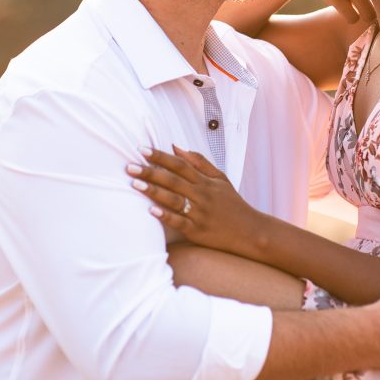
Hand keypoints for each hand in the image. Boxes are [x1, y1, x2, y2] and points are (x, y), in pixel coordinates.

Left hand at [128, 146, 264, 256]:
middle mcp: (202, 195)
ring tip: (134, 183)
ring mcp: (200, 213)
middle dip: (150, 172)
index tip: (142, 150)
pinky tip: (151, 210)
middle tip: (129, 165)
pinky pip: (179, 222)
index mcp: (205, 182)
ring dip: (153, 191)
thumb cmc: (232, 204)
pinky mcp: (198, 231)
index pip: (180, 165)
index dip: (161, 157)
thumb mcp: (221, 179)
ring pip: (174, 199)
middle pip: (173, 180)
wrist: (250, 231)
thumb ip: (199, 163)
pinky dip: (166, 216)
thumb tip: (176, 147)